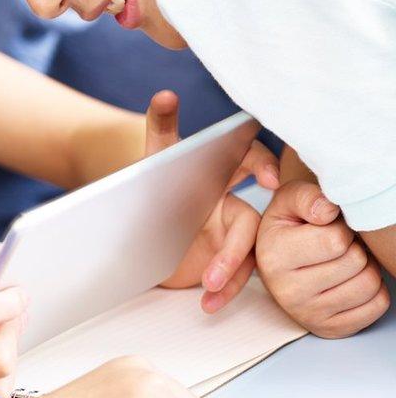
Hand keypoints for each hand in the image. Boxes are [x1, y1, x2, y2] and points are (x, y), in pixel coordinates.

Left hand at [144, 91, 280, 312]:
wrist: (132, 232)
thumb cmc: (149, 188)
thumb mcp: (152, 160)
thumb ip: (160, 128)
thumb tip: (164, 94)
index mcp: (218, 173)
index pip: (247, 162)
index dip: (260, 164)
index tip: (263, 176)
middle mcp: (230, 203)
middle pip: (250, 222)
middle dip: (240, 246)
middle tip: (223, 267)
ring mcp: (229, 235)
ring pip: (246, 255)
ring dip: (231, 273)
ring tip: (209, 287)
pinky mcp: (224, 262)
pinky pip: (235, 277)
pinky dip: (224, 291)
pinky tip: (208, 303)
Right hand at [257, 181, 390, 337]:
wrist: (278, 262)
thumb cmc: (289, 228)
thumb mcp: (289, 202)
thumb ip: (307, 197)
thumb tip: (329, 210)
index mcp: (273, 257)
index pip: (335, 240)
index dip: (339, 229)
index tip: (324, 230)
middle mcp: (286, 290)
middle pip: (356, 262)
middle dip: (354, 249)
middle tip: (336, 248)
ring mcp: (308, 314)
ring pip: (369, 284)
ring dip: (365, 268)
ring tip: (343, 263)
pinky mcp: (330, 328)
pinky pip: (376, 306)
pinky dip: (372, 291)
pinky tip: (349, 281)